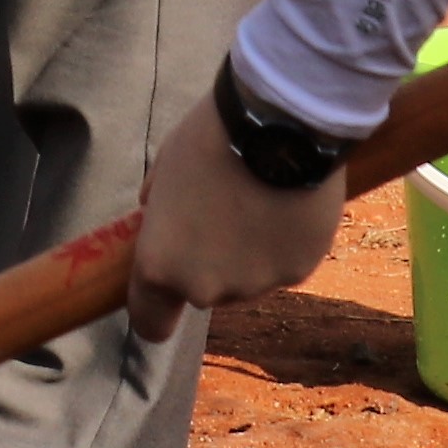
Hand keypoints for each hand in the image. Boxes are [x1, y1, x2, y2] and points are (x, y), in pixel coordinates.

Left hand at [124, 80, 348, 342]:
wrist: (281, 124)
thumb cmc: (211, 138)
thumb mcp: (166, 167)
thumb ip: (158, 206)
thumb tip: (158, 215)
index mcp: (160, 264)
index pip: (150, 322)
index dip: (156, 309)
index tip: (164, 292)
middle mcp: (204, 287)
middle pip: (203, 292)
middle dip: (208, 264)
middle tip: (222, 216)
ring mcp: (253, 284)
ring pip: (246, 281)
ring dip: (248, 256)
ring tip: (260, 202)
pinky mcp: (297, 274)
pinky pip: (283, 266)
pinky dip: (283, 245)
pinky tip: (288, 204)